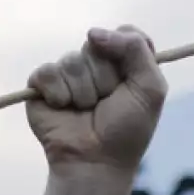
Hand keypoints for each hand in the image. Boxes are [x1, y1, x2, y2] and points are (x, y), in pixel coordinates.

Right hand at [26, 25, 167, 173]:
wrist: (95, 162)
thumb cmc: (126, 130)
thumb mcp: (150, 89)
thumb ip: (137, 50)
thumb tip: (93, 33)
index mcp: (125, 64)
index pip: (127, 32)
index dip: (126, 51)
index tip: (128, 76)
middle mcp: (97, 64)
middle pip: (97, 45)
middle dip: (105, 78)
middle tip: (106, 103)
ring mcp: (69, 73)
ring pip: (73, 60)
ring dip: (83, 92)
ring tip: (86, 111)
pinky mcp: (43, 83)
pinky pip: (48, 72)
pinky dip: (59, 95)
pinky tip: (64, 110)